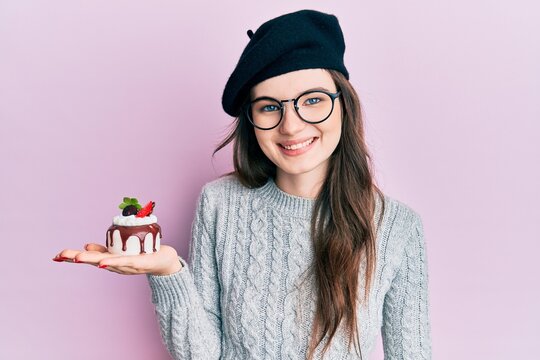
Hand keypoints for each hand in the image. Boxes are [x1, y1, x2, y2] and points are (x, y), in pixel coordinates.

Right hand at [52, 244, 182, 275]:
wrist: (165, 262)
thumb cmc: (143, 255)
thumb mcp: (120, 251)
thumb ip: (104, 249)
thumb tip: (87, 245)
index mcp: (109, 261)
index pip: (88, 258)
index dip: (72, 256)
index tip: (56, 256)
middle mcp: (115, 266)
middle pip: (93, 260)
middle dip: (76, 257)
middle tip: (60, 255)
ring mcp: (126, 266)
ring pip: (106, 261)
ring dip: (91, 259)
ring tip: (77, 257)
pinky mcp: (138, 263)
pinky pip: (124, 262)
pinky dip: (113, 262)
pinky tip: (103, 263)